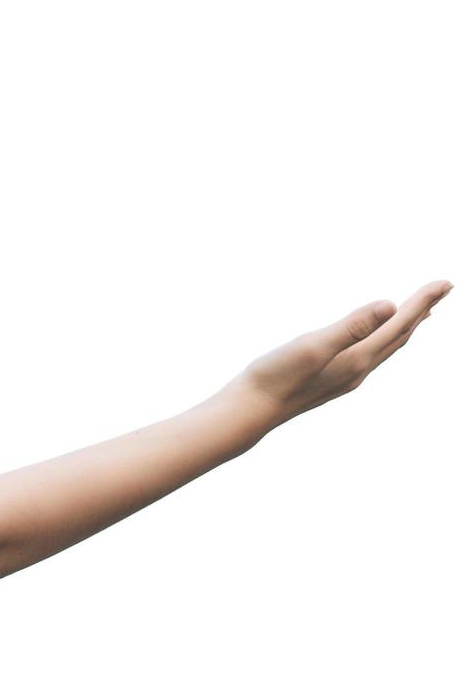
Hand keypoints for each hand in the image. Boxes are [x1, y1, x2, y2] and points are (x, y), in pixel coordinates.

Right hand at [229, 280, 449, 421]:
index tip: (446, 282)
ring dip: (405, 327)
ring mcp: (345, 377)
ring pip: (386, 348)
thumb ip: (351, 327)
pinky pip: (370, 354)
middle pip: (400, 336)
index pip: (399, 324)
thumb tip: (390, 306)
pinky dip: (383, 339)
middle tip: (442, 290)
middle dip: (422, 311)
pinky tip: (373, 339)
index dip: (423, 301)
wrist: (248, 412)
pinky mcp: (330, 379)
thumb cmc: (274, 378)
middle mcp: (358, 369)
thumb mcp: (312, 346)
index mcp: (357, 358)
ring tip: (418, 313)